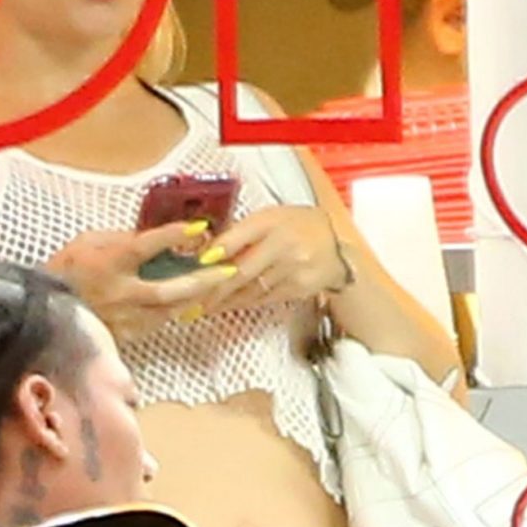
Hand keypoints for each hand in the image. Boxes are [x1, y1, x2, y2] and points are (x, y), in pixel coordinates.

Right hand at [47, 223, 238, 345]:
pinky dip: (175, 312)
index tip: (198, 229)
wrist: (43, 308)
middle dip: (201, 280)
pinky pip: (158, 324)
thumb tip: (152, 234)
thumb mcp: (88, 241)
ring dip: (195, 298)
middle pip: (168, 288)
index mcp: (108, 263)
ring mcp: (122, 317)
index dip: (174, 236)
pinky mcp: (124, 334)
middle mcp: (118, 292)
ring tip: (217, 287)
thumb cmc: (66, 269)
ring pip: (168, 311)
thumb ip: (120, 238)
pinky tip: (189, 303)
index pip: (146, 246)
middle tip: (227, 270)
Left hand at [198, 205, 346, 313]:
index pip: (241, 235)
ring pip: (251, 289)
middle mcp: (284, 243)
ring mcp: (294, 268)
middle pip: (243, 270)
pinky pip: (264, 298)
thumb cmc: (295, 227)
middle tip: (190, 300)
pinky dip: (243, 303)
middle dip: (214, 288)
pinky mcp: (299, 288)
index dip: (219, 250)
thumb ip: (242, 231)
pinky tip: (227, 306)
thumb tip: (207, 251)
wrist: (337, 247)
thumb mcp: (270, 218)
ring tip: (200, 307)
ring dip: (224, 301)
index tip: (200, 263)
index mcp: (272, 220)